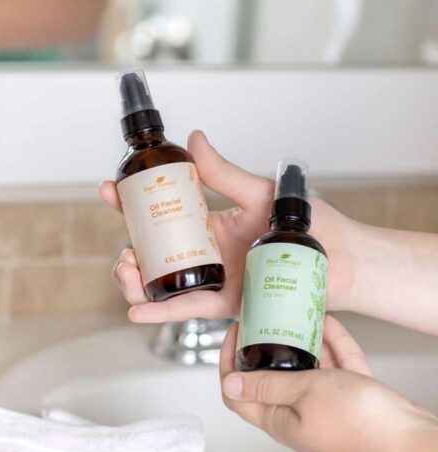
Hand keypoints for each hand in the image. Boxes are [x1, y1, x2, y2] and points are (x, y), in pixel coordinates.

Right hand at [99, 130, 358, 322]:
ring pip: (163, 284)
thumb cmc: (309, 224)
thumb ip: (223, 172)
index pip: (162, 211)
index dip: (131, 202)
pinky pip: (187, 309)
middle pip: (154, 254)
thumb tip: (194, 139)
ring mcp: (213, 279)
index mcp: (209, 223)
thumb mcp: (258, 193)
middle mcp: (205, 253)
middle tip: (123, 250)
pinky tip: (135, 311)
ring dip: (135, 281)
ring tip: (126, 272)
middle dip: (128, 251)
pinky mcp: (225, 305)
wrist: (342, 260)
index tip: (110, 190)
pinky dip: (159, 312)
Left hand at [220, 316, 437, 451]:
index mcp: (279, 419)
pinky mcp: (350, 395)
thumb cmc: (356, 420)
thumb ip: (266, 385)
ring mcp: (326, 404)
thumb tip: (230, 385)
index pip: (239, 393)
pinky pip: (335, 364)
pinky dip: (331, 344)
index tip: (234, 332)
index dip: (229, 362)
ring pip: (306, 367)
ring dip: (300, 342)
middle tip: (262, 319)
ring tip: (293, 314)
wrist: (407, 436)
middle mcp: (299, 414)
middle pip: (271, 376)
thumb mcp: (302, 393)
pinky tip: (327, 321)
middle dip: (265, 347)